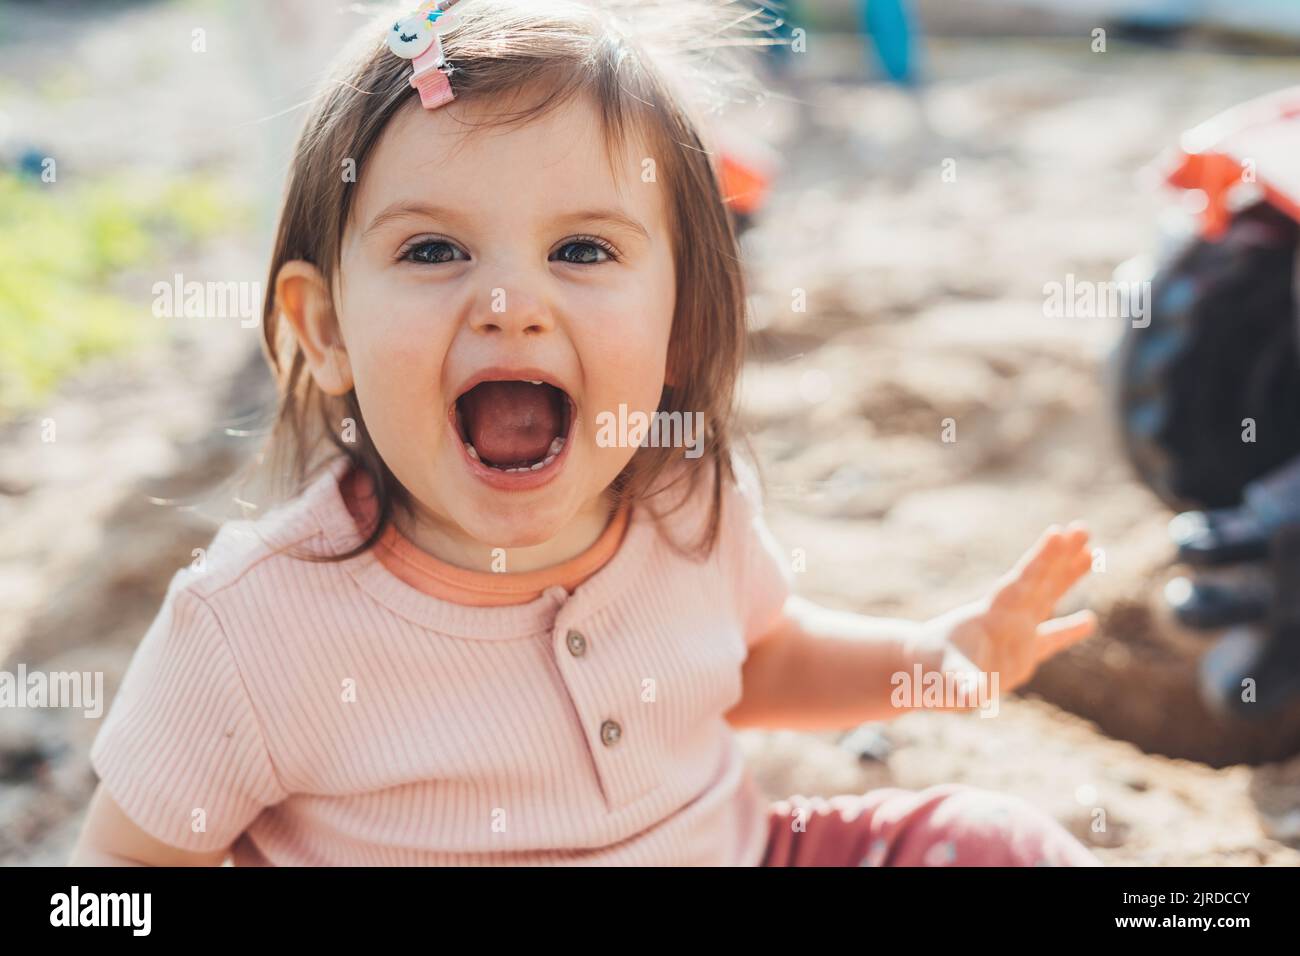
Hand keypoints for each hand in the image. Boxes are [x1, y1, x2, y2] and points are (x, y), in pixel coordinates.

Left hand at [921, 522, 1096, 697]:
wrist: (917, 672)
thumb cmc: (929, 671)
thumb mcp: (944, 677)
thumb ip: (962, 682)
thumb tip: (973, 697)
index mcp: (991, 615)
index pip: (1021, 582)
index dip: (1040, 559)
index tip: (1057, 532)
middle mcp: (1006, 617)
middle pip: (1039, 581)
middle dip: (1061, 557)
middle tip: (1084, 528)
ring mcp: (1015, 633)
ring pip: (1048, 599)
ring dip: (1067, 577)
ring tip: (1091, 552)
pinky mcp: (1020, 655)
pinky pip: (1050, 639)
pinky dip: (1069, 631)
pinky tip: (1089, 620)